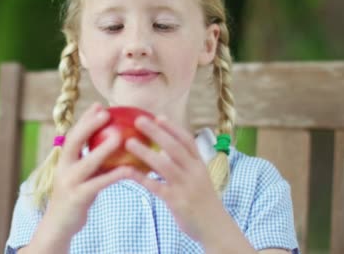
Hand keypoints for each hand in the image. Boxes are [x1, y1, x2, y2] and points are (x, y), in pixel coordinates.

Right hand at [43, 102, 133, 237]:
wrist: (59, 225)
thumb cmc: (76, 195)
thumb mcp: (80, 175)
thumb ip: (90, 159)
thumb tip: (111, 140)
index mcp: (64, 160)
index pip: (73, 134)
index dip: (85, 119)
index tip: (98, 105)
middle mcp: (63, 168)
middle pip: (74, 142)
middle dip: (88, 125)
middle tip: (105, 113)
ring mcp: (69, 183)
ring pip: (86, 163)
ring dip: (102, 149)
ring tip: (119, 137)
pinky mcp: (77, 198)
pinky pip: (97, 184)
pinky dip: (112, 175)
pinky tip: (128, 169)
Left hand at [124, 115, 222, 243]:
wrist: (215, 227)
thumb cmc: (203, 201)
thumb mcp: (199, 178)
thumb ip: (185, 164)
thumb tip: (164, 150)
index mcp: (200, 164)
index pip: (187, 140)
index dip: (172, 127)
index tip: (158, 116)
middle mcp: (194, 172)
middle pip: (174, 147)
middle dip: (156, 132)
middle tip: (139, 121)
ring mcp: (186, 186)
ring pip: (164, 165)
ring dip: (145, 152)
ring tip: (128, 142)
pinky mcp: (177, 201)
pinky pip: (156, 187)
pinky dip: (141, 178)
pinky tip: (128, 171)